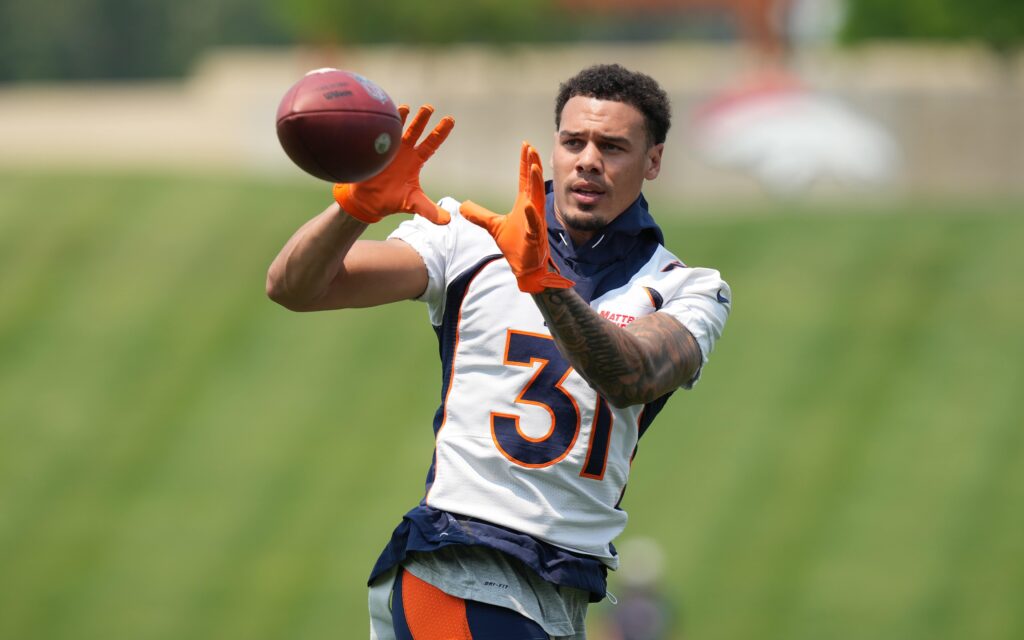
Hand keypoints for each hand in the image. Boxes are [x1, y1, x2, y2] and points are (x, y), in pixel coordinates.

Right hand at [333, 104, 454, 223]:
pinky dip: (379, 126)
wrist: (366, 202)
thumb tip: (448, 220)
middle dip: (422, 119)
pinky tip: (381, 115)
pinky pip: (376, 134)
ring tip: (405, 108)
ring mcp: (387, 148)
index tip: (450, 120)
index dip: (440, 132)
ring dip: (400, 118)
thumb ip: (429, 210)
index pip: (431, 143)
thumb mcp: (412, 204)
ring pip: (396, 129)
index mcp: (415, 160)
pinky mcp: (373, 149)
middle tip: (429, 107)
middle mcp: (403, 151)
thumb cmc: (391, 200)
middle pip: (415, 131)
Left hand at [460, 143, 573, 292]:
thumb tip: (462, 206)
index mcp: (524, 203)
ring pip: (537, 199)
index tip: (525, 145)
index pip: (525, 179)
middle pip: (533, 183)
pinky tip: (528, 205)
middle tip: (531, 148)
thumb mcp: (493, 226)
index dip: (525, 162)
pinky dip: (531, 215)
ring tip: (534, 168)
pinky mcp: (535, 236)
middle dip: (533, 165)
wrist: (525, 267)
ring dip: (536, 184)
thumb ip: (479, 214)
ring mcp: (535, 222)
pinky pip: (534, 224)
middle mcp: (533, 209)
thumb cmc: (516, 245)